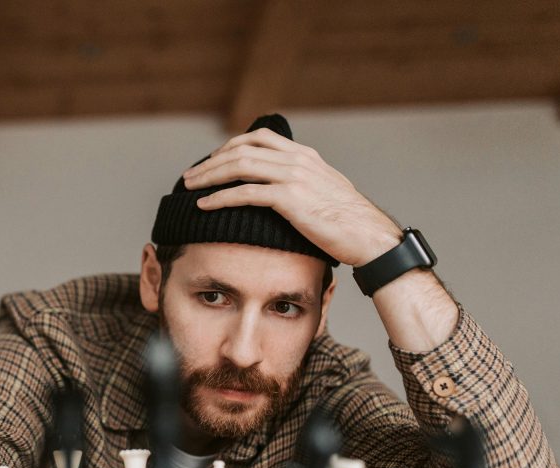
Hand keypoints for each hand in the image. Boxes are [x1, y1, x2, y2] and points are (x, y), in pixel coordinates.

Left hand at [181, 128, 400, 266]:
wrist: (370, 236)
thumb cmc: (349, 222)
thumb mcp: (326, 191)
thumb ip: (305, 183)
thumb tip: (286, 190)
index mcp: (305, 155)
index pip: (259, 138)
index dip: (230, 146)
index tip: (212, 161)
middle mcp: (297, 160)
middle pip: (242, 149)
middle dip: (212, 161)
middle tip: (191, 175)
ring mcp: (294, 177)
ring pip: (240, 166)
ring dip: (209, 175)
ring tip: (190, 187)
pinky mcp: (290, 199)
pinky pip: (246, 193)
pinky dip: (220, 198)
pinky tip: (204, 205)